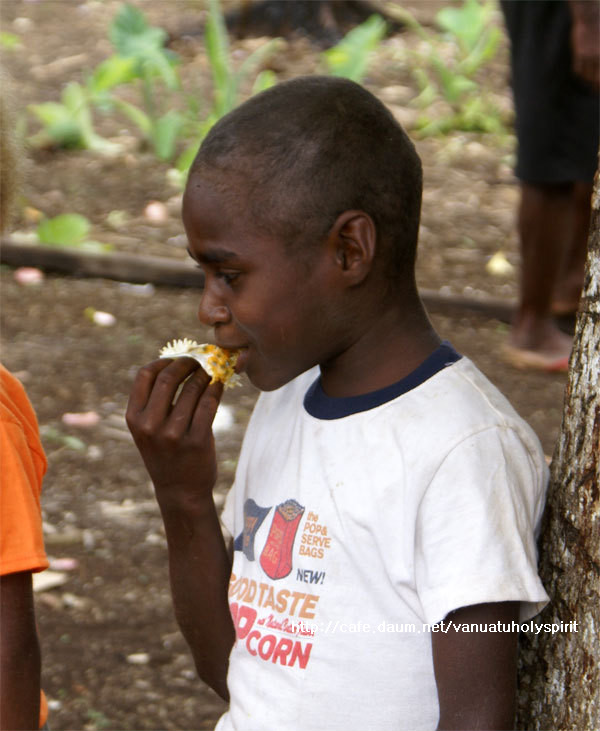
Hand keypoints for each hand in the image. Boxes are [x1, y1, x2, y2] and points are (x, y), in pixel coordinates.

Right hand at [126, 357, 222, 514]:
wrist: (180, 491)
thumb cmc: (166, 453)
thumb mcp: (148, 429)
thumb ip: (155, 401)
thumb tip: (176, 361)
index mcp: (134, 418)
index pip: (144, 375)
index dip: (163, 360)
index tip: (177, 358)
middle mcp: (150, 425)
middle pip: (169, 377)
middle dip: (187, 363)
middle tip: (200, 360)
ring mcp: (173, 434)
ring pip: (193, 389)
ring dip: (205, 375)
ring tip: (212, 372)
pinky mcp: (197, 440)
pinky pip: (209, 403)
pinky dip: (216, 389)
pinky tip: (219, 385)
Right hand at [570, 3, 599, 89]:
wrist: (591, 17)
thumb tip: (599, 63)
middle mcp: (598, 57)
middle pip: (596, 77)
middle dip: (596, 86)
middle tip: (596, 91)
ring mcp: (588, 56)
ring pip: (586, 75)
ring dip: (588, 81)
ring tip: (589, 84)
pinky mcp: (579, 53)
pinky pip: (578, 69)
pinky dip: (579, 74)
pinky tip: (581, 75)